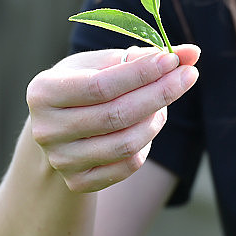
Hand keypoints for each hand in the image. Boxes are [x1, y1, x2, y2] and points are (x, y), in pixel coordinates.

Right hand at [25, 44, 199, 192]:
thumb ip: (141, 56)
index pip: (101, 85)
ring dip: (155, 120)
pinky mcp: (78, 182)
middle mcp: (47, 130)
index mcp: (43, 92)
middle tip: (188, 75)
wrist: (56, 132)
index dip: (141, 73)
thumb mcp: (99, 65)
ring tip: (164, 102)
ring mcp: (61, 160)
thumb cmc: (82, 87)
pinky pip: (127, 165)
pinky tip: (146, 126)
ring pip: (126, 144)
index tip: (173, 60)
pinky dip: (146, 144)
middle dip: (159, 93)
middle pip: (116, 115)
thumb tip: (191, 53)